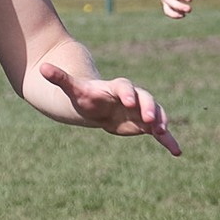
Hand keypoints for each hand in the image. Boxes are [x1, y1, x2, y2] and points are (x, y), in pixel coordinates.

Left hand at [40, 62, 180, 154]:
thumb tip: (42, 67)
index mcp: (116, 87)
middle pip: (145, 98)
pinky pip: (160, 132)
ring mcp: (141, 110)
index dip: (127, 93)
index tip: (128, 102)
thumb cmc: (85, 95)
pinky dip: (169, 141)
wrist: (98, 104)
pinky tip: (177, 152)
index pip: (124, 87)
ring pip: (156, 113)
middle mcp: (133, 97)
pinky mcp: (146, 124)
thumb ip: (60, 78)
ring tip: (164, 134)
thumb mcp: (73, 88)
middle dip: (149, 107)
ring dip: (161, 122)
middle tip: (150, 120)